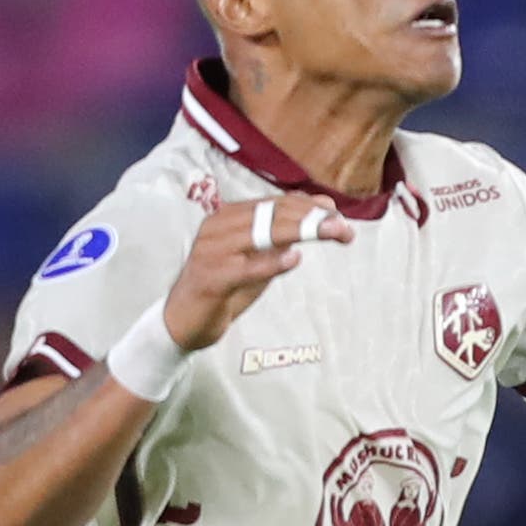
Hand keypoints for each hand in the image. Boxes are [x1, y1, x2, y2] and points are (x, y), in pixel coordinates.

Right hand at [159, 189, 355, 352]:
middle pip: (272, 214)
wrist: (182, 321)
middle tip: (343, 228)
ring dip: (301, 232)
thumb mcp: (257, 257)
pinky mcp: (211, 278)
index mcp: (229, 217)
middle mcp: (218, 227)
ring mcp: (212, 251)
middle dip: (311, 219)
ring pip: (262, 234)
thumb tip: (322, 212)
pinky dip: (270, 263)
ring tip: (330, 234)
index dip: (308, 206)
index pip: (275, 203)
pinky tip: (293, 259)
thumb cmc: (223, 287)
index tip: (337, 214)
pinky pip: (246, 268)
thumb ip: (283, 237)